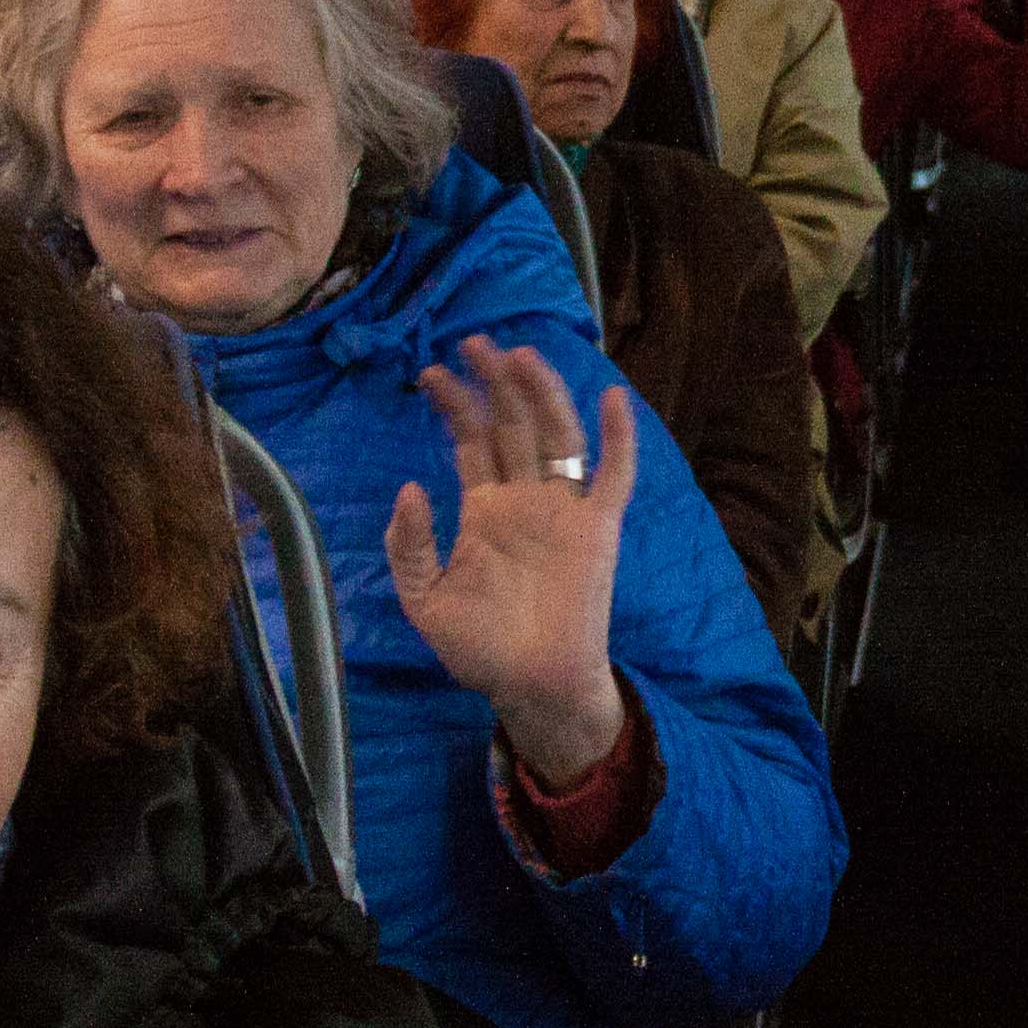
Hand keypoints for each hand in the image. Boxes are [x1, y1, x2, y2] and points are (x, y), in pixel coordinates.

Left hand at [388, 337, 633, 784]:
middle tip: (473, 342)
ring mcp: (563, 509)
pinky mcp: (598, 528)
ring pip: (556, 435)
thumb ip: (410, 545)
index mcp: (484, 511)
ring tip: (519, 355)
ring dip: (541, 394)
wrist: (531, 685)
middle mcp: (524, 499)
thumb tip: (411, 485)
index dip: (452, 405)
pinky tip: (613, 398)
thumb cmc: (480, 648)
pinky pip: (613, 475)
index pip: (470, 442)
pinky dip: (618, 438)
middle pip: (511, 425)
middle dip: (493, 383)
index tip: (430, 373)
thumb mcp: (424, 599)